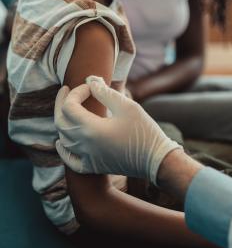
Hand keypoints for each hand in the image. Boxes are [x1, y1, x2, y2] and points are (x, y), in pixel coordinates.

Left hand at [54, 76, 181, 183]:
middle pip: (60, 122)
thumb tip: (90, 80)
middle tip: (66, 90)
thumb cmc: (144, 131)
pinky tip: (62, 142)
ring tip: (68, 110)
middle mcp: (84, 145)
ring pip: (63, 139)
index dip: (77, 92)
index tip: (91, 87)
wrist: (156, 159)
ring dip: (63, 122)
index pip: (70, 106)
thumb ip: (105, 92)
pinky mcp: (94, 167)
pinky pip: (70, 161)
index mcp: (91, 129)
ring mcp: (87, 158)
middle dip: (62, 103)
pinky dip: (63, 150)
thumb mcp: (127, 106)